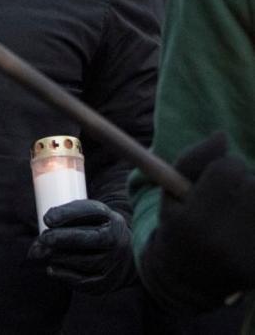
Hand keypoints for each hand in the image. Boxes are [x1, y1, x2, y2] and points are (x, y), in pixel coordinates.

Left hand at [28, 199, 135, 293]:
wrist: (126, 256)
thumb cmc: (101, 229)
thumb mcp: (92, 214)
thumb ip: (69, 213)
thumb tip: (47, 221)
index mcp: (114, 226)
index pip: (90, 218)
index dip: (66, 218)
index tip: (47, 220)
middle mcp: (118, 247)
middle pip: (84, 242)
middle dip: (58, 239)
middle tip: (42, 238)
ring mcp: (112, 268)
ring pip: (79, 262)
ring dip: (56, 256)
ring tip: (43, 251)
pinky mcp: (104, 285)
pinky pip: (79, 282)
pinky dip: (61, 274)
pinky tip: (51, 267)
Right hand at [140, 132, 254, 310]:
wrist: (191, 281)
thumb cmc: (180, 227)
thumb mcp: (171, 193)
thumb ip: (192, 160)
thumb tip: (222, 136)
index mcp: (192, 221)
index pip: (228, 168)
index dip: (223, 169)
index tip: (213, 182)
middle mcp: (223, 241)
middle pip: (253, 183)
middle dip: (244, 184)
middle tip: (227, 201)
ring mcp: (248, 256)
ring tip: (239, 215)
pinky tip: (248, 227)